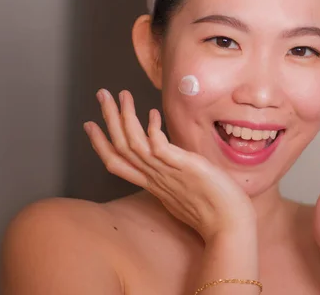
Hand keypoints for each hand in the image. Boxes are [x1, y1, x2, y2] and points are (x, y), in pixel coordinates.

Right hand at [83, 90, 254, 241]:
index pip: (117, 163)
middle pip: (120, 147)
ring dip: (125, 116)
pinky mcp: (183, 167)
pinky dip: (153, 128)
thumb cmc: (212, 209)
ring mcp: (167, 173)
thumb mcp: (183, 191)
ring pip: (133, 143)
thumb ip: (172, 177)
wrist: (228, 224)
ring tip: (123, 95)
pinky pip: (159, 146)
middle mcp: (154, 177)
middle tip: (102, 95)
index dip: (101, 143)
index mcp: (152, 183)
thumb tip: (173, 162)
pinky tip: (154, 113)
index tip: (91, 124)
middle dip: (109, 119)